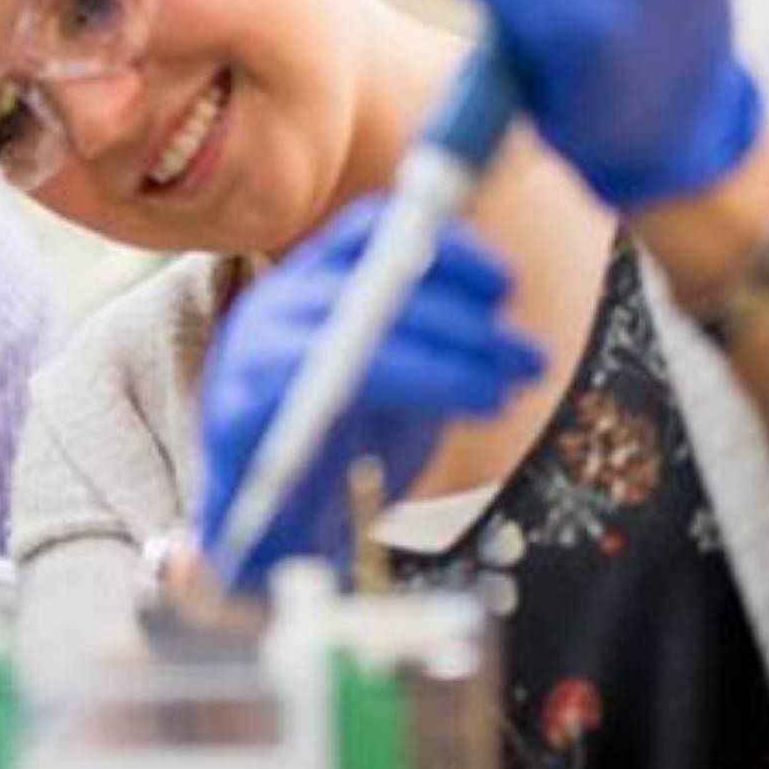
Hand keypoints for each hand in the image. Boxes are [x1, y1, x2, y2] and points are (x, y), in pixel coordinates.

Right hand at [197, 200, 545, 585]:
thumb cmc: (336, 453)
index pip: (372, 232)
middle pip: (376, 278)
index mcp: (308, 286)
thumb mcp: (393, 380)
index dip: (444, 246)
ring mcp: (253, 353)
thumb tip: (498, 304)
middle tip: (526, 356)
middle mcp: (276, 304)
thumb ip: (427, 336)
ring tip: (504, 390)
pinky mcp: (241, 408)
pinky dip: (419, 382)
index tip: (504, 285)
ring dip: (450, 357)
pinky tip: (469, 405)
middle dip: (465, 317)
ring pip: (364, 327)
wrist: (268, 536)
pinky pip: (335, 379)